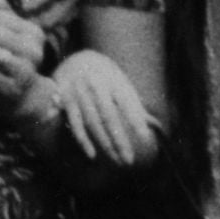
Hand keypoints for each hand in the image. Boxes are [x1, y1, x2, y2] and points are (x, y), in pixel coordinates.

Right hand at [51, 48, 160, 165]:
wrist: (77, 57)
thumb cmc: (106, 77)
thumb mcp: (122, 84)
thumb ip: (135, 105)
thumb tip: (155, 124)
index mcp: (114, 81)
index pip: (126, 103)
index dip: (135, 119)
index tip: (145, 137)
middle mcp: (96, 86)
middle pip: (109, 117)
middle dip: (119, 140)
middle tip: (129, 160)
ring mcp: (79, 93)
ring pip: (92, 123)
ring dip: (104, 144)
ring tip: (116, 160)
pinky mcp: (64, 100)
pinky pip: (74, 123)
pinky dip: (82, 139)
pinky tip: (92, 155)